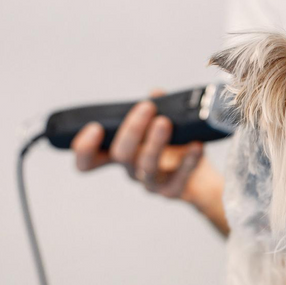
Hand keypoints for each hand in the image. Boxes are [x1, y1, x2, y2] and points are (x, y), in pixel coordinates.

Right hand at [70, 90, 204, 199]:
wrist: (201, 178)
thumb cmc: (175, 148)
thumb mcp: (163, 124)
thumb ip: (157, 108)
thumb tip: (156, 93)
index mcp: (122, 153)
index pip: (89, 160)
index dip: (84, 149)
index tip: (94, 127)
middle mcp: (131, 169)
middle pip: (121, 155)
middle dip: (132, 130)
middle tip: (146, 107)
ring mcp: (151, 183)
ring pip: (147, 167)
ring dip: (155, 143)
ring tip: (165, 122)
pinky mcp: (172, 190)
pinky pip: (179, 179)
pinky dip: (188, 161)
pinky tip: (195, 145)